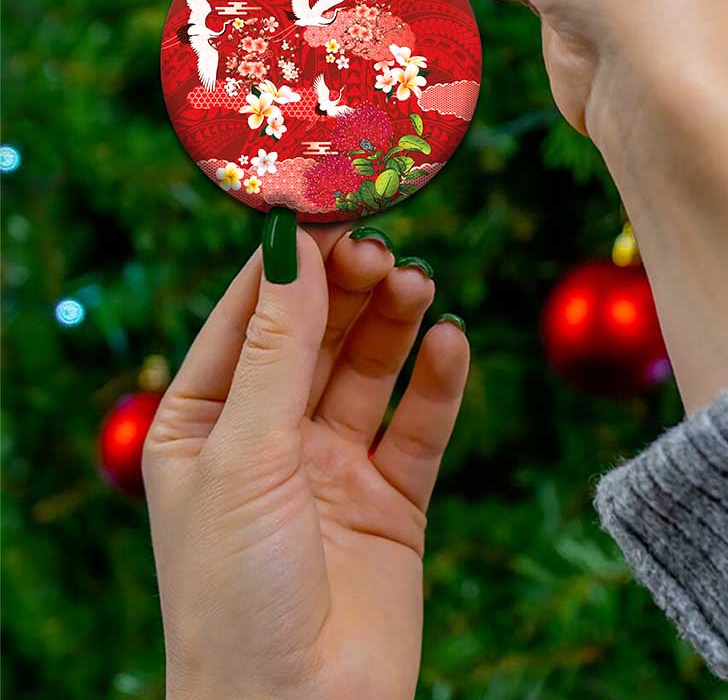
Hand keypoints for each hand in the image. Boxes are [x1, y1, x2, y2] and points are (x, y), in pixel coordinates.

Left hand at [144, 222, 468, 699]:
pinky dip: (438, 381)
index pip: (249, 317)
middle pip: (317, 334)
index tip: (330, 205)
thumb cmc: (235, 592)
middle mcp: (270, 437)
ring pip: (370, 369)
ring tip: (418, 284)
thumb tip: (292, 244)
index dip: (289, 262)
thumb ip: (277, 348)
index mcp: (205, 422)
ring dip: (394, 322)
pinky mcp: (392, 498)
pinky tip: (450, 342)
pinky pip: (419, 425)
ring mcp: (333, 466)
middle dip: (348, 287)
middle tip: (383, 249)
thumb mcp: (245, 453)